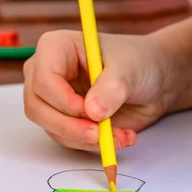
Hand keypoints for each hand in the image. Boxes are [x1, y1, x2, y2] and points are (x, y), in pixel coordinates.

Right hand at [23, 30, 182, 150]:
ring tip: (119, 135)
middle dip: (68, 126)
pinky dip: (92, 144)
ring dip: (85, 139)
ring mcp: (53, 98)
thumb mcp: (129, 70)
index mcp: (55, 47)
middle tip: (99, 133)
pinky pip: (66, 139)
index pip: (42, 79)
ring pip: (51, 128)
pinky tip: (118, 137)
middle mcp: (47, 72)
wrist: (154, 81)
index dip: (63, 100)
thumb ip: (111, 89)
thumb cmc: (139, 62)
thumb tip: (93, 112)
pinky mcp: (65, 119)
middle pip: (37, 107)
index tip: (90, 111)